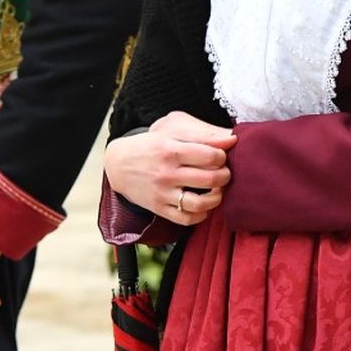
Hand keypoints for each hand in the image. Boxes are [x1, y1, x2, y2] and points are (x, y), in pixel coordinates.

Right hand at [105, 111, 235, 226]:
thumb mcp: (171, 131)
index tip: (221, 156)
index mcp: (170, 150)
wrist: (118, 164)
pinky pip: (186, 219)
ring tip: (217, 190)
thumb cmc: (150, 145)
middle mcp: (166, 173)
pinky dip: (201, 215)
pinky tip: (204, 205)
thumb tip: (232, 138)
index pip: (210, 155)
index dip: (223, 156)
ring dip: (217, 198)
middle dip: (225, 176)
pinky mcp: (159, 209)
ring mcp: (162, 193)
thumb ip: (202, 134)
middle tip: (224, 173)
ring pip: (200, 203)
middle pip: (210, 179)